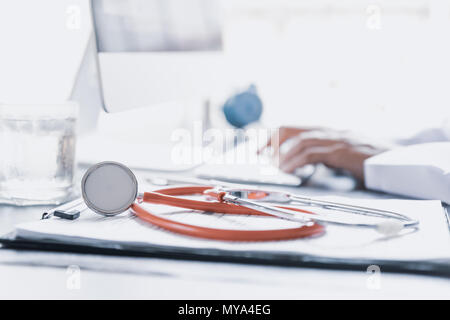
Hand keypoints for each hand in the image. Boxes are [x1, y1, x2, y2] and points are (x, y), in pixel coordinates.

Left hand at [259, 126, 387, 180]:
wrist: (393, 161)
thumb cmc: (367, 161)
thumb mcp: (338, 155)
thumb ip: (320, 155)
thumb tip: (298, 162)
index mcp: (325, 132)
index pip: (292, 128)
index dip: (272, 136)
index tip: (259, 148)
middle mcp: (328, 132)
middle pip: (290, 129)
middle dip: (270, 141)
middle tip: (258, 155)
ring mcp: (335, 139)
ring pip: (300, 141)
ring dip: (283, 154)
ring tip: (274, 166)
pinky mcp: (342, 151)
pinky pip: (312, 154)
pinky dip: (296, 162)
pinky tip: (289, 170)